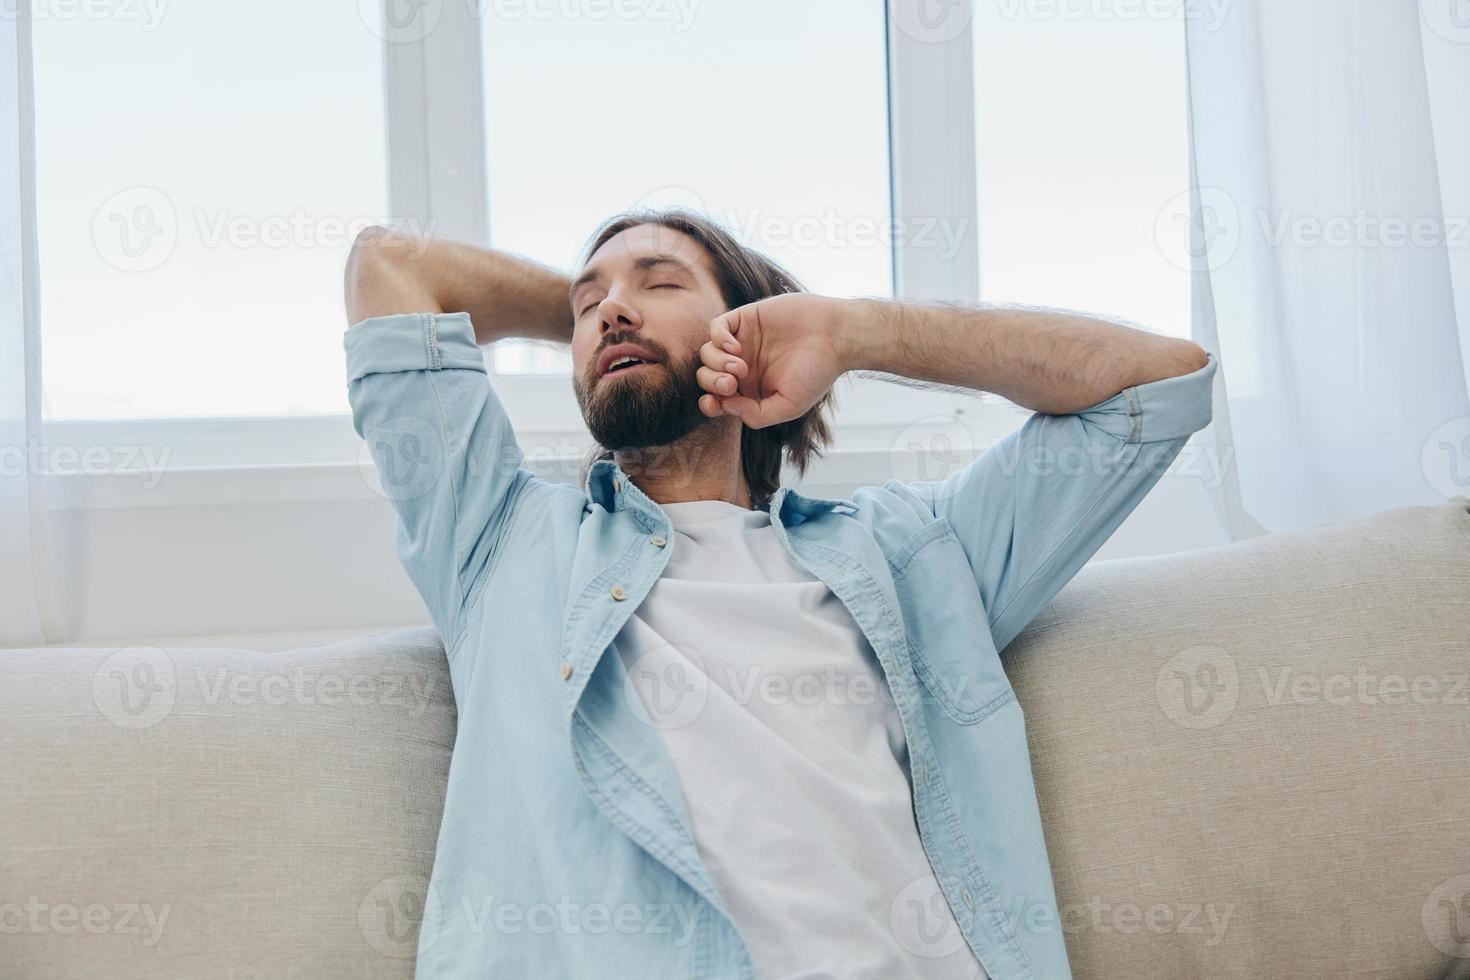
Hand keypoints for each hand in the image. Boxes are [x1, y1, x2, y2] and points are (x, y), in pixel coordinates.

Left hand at [696, 293, 852, 428]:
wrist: (836, 336)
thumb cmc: (817, 373)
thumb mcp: (789, 406)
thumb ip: (756, 414)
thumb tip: (725, 405)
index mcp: (750, 390)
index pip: (716, 399)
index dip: (708, 404)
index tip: (715, 403)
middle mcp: (742, 366)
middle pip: (706, 376)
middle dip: (712, 383)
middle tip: (732, 383)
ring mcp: (742, 341)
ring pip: (706, 354)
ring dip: (716, 364)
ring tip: (740, 367)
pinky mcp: (746, 318)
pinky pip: (716, 327)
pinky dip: (718, 339)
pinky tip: (735, 348)